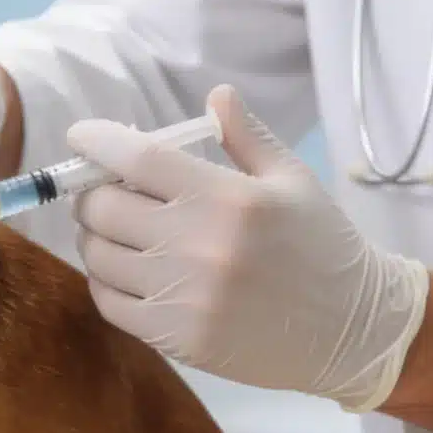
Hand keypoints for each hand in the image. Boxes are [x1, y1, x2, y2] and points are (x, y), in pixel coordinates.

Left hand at [68, 85, 430, 411]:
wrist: (352, 330)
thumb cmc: (323, 245)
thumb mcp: (293, 179)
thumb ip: (245, 136)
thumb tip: (214, 95)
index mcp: (227, 198)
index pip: (138, 158)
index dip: (97, 142)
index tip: (81, 136)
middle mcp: (199, 245)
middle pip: (104, 206)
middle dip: (92, 192)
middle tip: (105, 191)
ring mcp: (185, 296)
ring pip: (99, 256)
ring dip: (95, 238)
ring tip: (116, 232)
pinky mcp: (177, 338)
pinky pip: (110, 302)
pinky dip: (106, 281)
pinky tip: (126, 271)